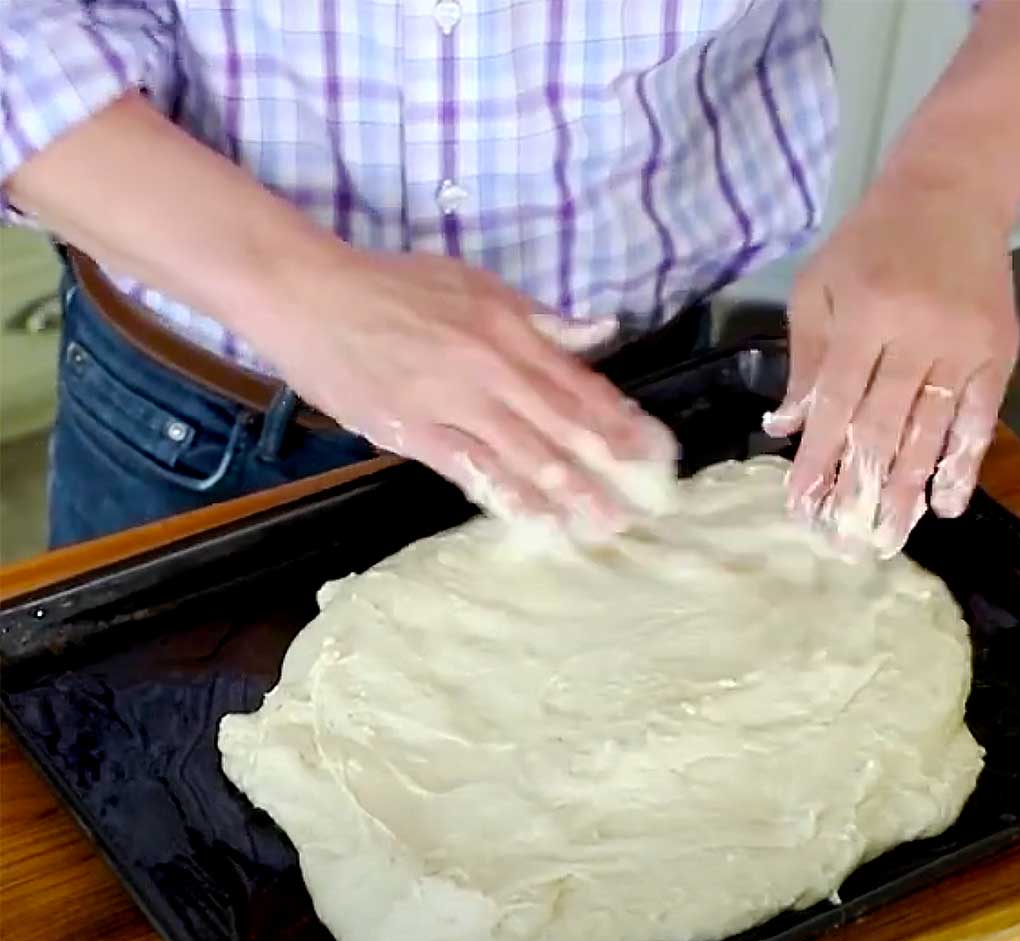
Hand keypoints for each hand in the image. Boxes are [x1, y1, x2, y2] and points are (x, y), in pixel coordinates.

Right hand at [266, 248, 674, 531]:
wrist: (310, 294)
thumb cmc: (393, 285)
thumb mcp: (474, 284)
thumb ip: (540, 317)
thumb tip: (601, 332)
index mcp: (510, 330)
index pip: (578, 382)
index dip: (618, 420)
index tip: (653, 451)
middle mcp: (491, 368)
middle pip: (560, 423)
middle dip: (605, 466)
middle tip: (642, 504)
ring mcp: (453, 402)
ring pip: (523, 452)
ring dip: (566, 490)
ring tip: (602, 523)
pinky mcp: (414, 431)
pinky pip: (470, 469)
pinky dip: (506, 495)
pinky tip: (536, 519)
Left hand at [765, 174, 1019, 556]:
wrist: (952, 194)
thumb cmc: (870, 244)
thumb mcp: (819, 288)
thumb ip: (804, 359)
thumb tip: (785, 427)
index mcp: (866, 315)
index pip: (837, 405)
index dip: (818, 461)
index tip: (802, 507)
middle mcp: (918, 334)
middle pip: (883, 429)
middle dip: (859, 489)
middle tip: (843, 542)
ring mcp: (964, 346)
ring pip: (930, 432)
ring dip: (907, 492)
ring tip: (887, 539)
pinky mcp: (999, 353)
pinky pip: (980, 419)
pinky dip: (964, 465)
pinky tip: (947, 505)